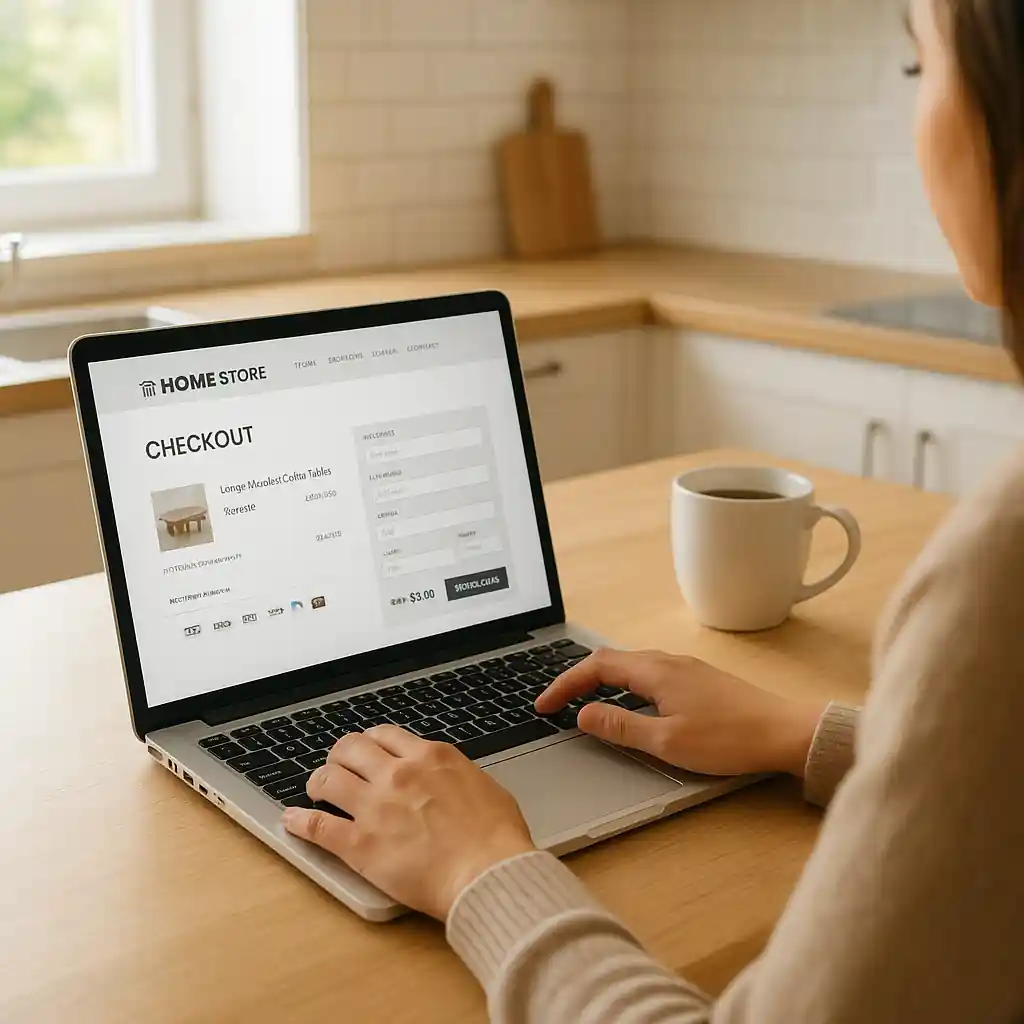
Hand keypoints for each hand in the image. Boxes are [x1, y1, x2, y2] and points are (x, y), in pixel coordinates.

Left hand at [282, 726, 534, 918]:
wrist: (488, 874)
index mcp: (430, 757)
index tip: (367, 751)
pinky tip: (291, 820)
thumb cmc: (497, 838)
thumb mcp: (484, 785)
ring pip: (328, 778)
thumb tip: (448, 779)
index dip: (370, 741)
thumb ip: (456, 776)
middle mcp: (398, 774)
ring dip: (318, 782)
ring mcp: (375, 807)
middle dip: (339, 755)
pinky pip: (318, 826)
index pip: (385, 734)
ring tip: (316, 790)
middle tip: (338, 766)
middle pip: (350, 748)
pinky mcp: (360, 845)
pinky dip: (299, 822)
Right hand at [536, 649, 825, 777]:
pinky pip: (648, 673)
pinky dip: (624, 685)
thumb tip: (584, 714)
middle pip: (610, 660)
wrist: (785, 733)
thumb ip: (621, 726)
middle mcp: (667, 661)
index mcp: (655, 671)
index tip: (543, 705)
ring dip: (601, 681)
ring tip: (583, 704)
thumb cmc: (729, 739)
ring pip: (630, 666)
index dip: (564, 684)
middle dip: (577, 679)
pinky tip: (628, 704)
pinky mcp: (698, 680)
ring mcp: (685, 668)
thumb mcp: (667, 741)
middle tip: (556, 704)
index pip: (595, 666)